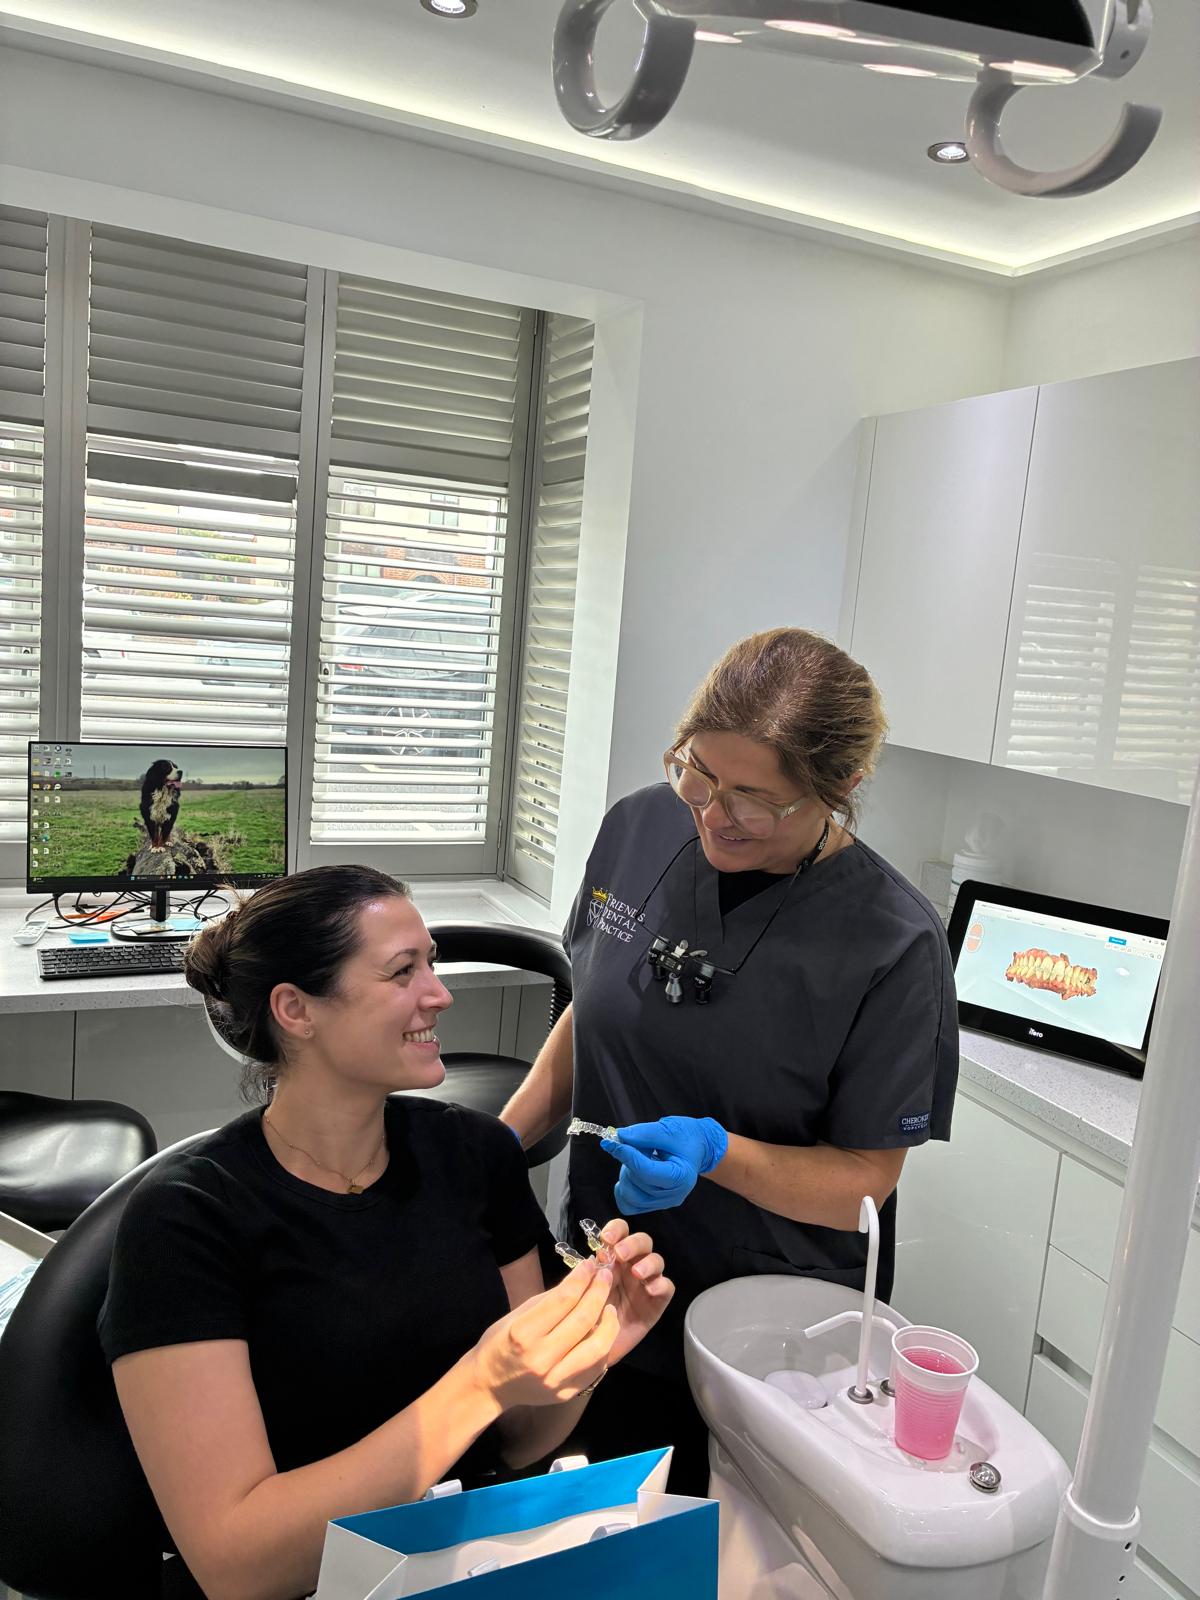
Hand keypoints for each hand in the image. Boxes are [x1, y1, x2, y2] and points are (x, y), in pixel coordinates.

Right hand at [469, 1260, 617, 1408]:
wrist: (490, 1386)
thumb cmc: (500, 1343)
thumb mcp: (518, 1315)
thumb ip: (550, 1300)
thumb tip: (581, 1280)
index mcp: (524, 1334)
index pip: (564, 1299)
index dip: (581, 1277)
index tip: (590, 1264)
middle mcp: (541, 1359)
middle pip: (583, 1320)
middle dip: (599, 1292)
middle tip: (605, 1276)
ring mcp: (556, 1380)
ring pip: (598, 1348)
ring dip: (610, 1323)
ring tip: (609, 1307)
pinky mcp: (566, 1393)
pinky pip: (596, 1368)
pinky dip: (603, 1346)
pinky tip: (603, 1333)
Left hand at [594, 1218, 673, 1365]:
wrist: (594, 1348)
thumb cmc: (587, 1315)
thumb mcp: (582, 1293)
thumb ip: (589, 1275)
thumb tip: (593, 1257)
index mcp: (613, 1258)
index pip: (619, 1233)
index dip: (616, 1229)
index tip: (606, 1238)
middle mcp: (631, 1265)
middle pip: (642, 1242)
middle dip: (633, 1243)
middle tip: (621, 1254)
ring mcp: (646, 1282)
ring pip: (657, 1260)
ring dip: (648, 1262)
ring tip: (637, 1273)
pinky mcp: (657, 1302)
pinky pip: (667, 1287)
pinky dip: (661, 1284)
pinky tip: (650, 1289)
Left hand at [601, 1115, 727, 1214]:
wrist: (698, 1147)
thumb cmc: (687, 1137)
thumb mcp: (668, 1129)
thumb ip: (643, 1134)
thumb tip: (619, 1137)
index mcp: (681, 1176)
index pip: (646, 1171)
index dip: (626, 1155)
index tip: (610, 1142)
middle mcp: (673, 1195)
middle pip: (636, 1183)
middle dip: (628, 1161)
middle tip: (636, 1145)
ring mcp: (664, 1202)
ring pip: (630, 1196)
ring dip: (626, 1174)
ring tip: (638, 1158)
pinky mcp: (655, 1204)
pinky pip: (629, 1205)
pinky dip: (624, 1190)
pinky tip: (630, 1174)